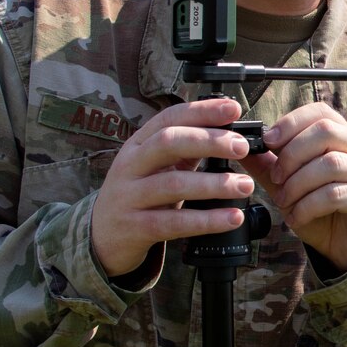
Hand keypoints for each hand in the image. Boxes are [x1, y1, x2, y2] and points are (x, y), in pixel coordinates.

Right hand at [89, 96, 255, 275]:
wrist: (102, 236)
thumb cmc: (139, 195)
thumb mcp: (156, 167)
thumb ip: (186, 150)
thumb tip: (229, 132)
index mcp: (138, 144)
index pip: (169, 118)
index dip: (202, 111)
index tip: (233, 109)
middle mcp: (130, 165)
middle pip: (168, 143)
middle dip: (208, 141)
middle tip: (241, 147)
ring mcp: (129, 196)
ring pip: (173, 184)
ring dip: (214, 184)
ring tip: (245, 186)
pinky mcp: (135, 228)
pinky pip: (174, 222)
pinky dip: (207, 221)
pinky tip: (232, 218)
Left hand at [243, 102, 346, 272]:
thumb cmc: (323, 212)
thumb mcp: (290, 187)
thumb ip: (269, 167)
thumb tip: (243, 148)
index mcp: (342, 138)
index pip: (320, 112)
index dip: (291, 122)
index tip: (268, 141)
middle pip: (326, 131)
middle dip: (292, 154)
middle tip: (276, 177)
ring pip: (331, 163)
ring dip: (298, 183)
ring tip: (284, 201)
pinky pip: (336, 194)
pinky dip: (308, 206)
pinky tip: (297, 217)